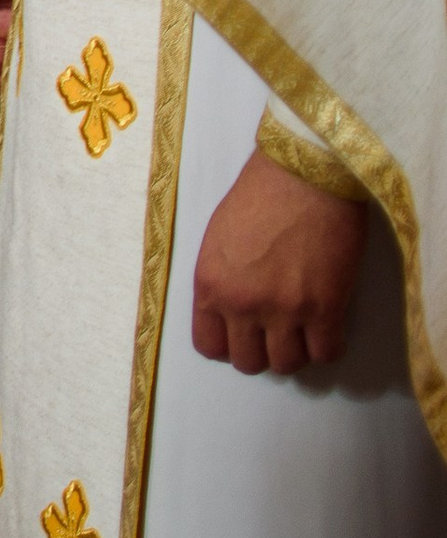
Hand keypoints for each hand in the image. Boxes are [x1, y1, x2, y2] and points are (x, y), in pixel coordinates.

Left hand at [192, 152, 368, 374]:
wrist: (305, 173)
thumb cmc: (260, 194)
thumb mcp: (218, 239)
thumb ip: (221, 280)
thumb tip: (230, 311)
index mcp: (210, 285)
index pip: (209, 346)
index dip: (228, 345)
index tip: (243, 336)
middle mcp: (242, 304)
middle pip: (249, 362)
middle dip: (262, 350)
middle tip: (276, 331)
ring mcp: (285, 310)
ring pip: (287, 364)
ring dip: (295, 350)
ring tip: (303, 328)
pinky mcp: (326, 308)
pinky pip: (326, 353)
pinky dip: (328, 346)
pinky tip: (328, 327)